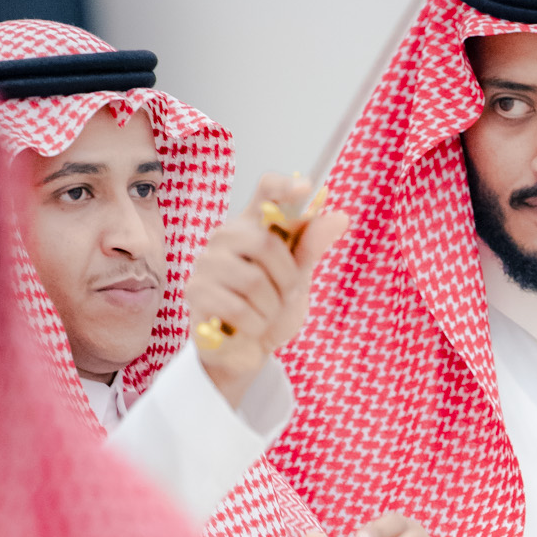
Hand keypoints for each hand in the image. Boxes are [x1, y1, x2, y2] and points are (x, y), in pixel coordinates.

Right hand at [186, 173, 347, 406]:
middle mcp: (225, 237)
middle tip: (283, 295)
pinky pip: (239, 308)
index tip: (306, 189)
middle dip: (285, 278)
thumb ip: (312, 247)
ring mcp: (206, 263)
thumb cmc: (271, 307)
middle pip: (265, 243)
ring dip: (271, 307)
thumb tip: (340, 217)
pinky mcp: (196, 293)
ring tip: (264, 313)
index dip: (285, 186)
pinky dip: (255, 325)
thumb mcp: (299, 278)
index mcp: (253, 225)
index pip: (267, 191)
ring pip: (253, 281)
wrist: (248, 349)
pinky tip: (250, 327)